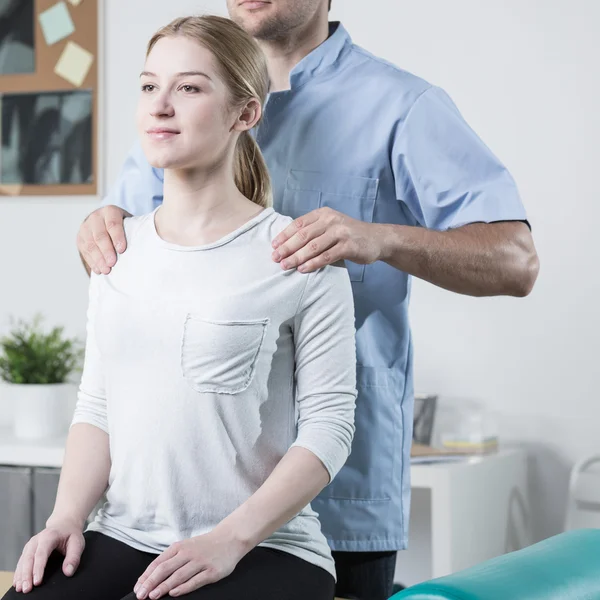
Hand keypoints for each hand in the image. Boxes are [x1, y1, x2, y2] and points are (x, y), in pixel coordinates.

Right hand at [13, 518, 84, 592]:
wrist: (64, 524)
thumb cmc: (71, 535)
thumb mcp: (77, 543)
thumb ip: (73, 557)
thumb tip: (68, 572)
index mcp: (49, 536)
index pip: (41, 553)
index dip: (38, 568)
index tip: (37, 582)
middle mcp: (36, 540)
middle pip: (29, 558)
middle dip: (27, 575)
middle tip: (27, 589)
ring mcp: (30, 545)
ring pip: (22, 561)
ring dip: (20, 576)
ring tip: (20, 589)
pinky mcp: (27, 550)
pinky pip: (21, 562)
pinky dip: (18, 573)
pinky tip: (17, 583)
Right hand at [77, 205, 129, 274]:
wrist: (103, 221)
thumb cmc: (122, 225)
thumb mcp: (129, 222)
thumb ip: (135, 230)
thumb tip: (146, 244)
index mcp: (110, 211)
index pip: (113, 224)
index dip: (117, 237)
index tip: (122, 250)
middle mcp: (95, 217)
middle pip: (100, 236)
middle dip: (106, 251)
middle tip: (113, 263)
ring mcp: (85, 228)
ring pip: (90, 244)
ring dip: (98, 259)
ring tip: (106, 270)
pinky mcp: (79, 238)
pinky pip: (84, 251)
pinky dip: (92, 262)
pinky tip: (98, 270)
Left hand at [133, 529, 247, 598]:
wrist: (230, 538)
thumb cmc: (205, 545)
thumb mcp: (186, 547)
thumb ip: (171, 559)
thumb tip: (152, 577)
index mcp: (179, 547)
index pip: (158, 562)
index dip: (146, 576)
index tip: (138, 587)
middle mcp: (188, 553)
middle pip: (165, 569)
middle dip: (151, 583)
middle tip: (141, 595)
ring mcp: (200, 562)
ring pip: (178, 575)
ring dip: (164, 586)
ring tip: (153, 595)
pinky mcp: (212, 571)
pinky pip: (195, 580)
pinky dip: (183, 587)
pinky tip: (174, 593)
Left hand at [271, 207, 382, 272]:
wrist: (377, 239)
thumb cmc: (349, 234)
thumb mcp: (330, 226)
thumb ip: (313, 230)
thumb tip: (287, 244)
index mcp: (323, 214)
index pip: (298, 224)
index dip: (284, 236)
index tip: (273, 247)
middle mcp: (331, 220)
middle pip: (303, 236)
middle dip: (287, 248)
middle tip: (275, 259)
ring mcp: (340, 233)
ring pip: (313, 247)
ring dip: (297, 257)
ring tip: (285, 266)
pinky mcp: (348, 246)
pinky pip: (326, 256)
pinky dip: (313, 263)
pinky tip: (303, 269)